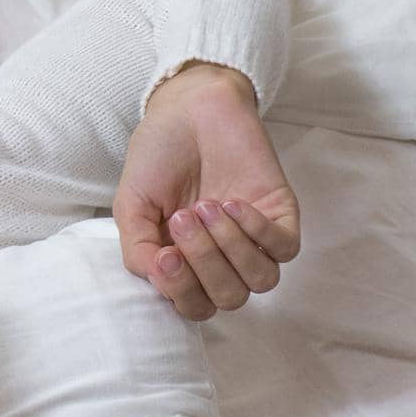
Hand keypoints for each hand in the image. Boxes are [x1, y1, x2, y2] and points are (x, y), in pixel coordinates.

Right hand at [113, 62, 301, 320]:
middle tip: (184, 217)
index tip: (164, 256)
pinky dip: (257, 231)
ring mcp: (254, 240)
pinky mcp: (281, 216)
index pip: (194, 307)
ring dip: (231, 249)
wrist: (188, 109)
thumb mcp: (131, 205)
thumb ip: (137, 248)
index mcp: (185, 264)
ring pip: (261, 281)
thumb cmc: (158, 157)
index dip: (181, 292)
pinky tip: (233, 202)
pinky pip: (284, 248)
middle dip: (204, 263)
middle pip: (229, 299)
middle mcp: (222, 259)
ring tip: (208, 206)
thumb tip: (158, 277)